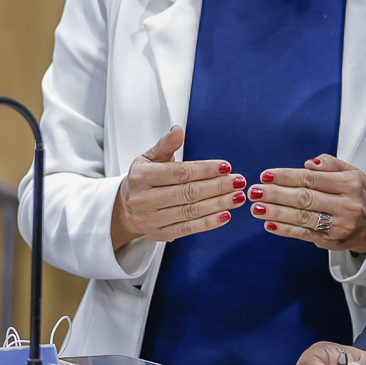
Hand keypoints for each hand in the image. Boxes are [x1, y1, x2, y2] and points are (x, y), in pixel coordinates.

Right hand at [110, 126, 245, 249]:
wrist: (126, 207)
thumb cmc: (146, 177)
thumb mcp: (151, 157)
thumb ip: (166, 144)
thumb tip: (178, 130)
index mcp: (141, 176)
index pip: (178, 173)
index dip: (204, 170)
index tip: (226, 167)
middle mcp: (143, 200)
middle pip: (187, 193)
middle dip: (217, 187)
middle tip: (239, 182)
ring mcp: (149, 219)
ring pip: (190, 212)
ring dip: (218, 204)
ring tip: (238, 197)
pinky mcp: (158, 234)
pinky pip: (187, 229)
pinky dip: (208, 223)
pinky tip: (226, 215)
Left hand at [249, 155, 365, 251]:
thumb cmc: (355, 193)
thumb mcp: (351, 172)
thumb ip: (330, 164)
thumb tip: (308, 163)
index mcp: (349, 184)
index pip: (312, 178)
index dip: (287, 176)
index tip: (266, 175)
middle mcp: (346, 205)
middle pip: (305, 198)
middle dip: (277, 194)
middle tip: (255, 191)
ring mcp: (338, 225)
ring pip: (302, 217)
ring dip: (276, 212)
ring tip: (256, 208)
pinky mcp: (329, 240)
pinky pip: (303, 234)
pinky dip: (285, 230)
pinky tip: (269, 224)